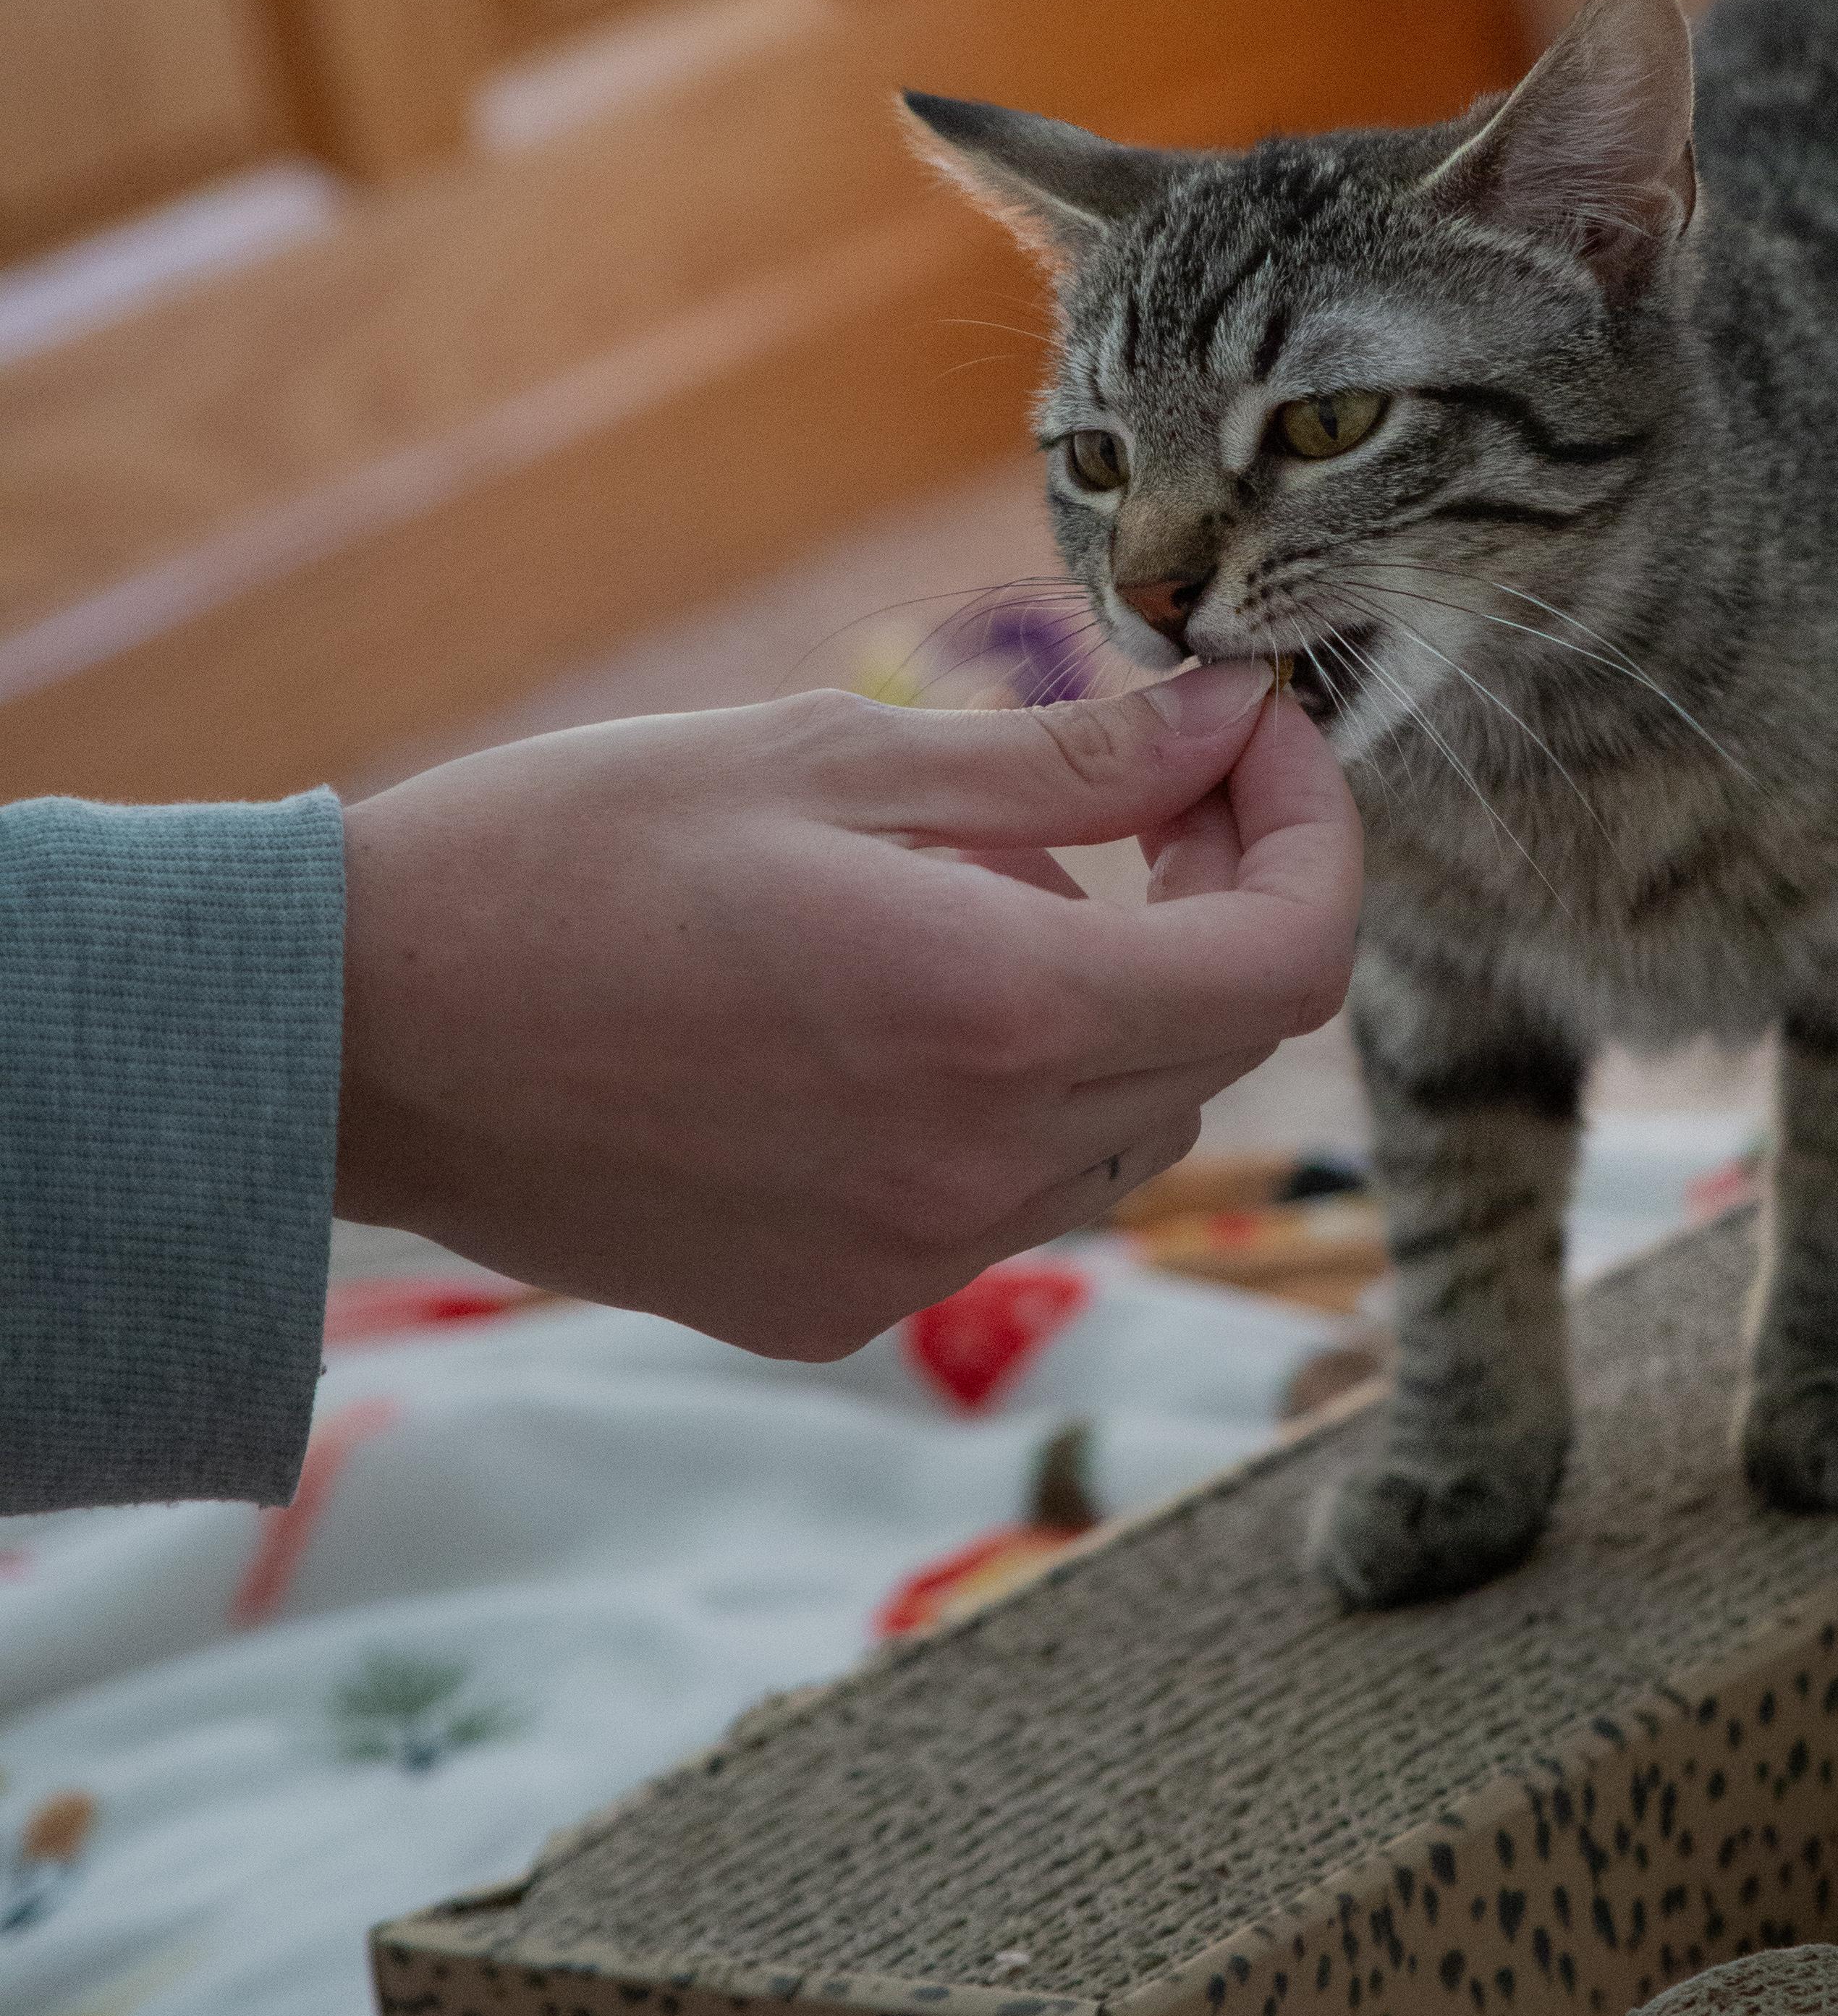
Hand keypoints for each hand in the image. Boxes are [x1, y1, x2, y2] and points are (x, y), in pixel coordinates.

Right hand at [334, 663, 1358, 1355]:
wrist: (348, 1037)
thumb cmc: (577, 852)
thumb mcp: (836, 755)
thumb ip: (1075, 758)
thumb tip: (1238, 710)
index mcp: (1001, 1016)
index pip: (1291, 959)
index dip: (1312, 830)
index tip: (1250, 734)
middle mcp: (981, 1169)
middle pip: (1218, 1039)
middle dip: (1218, 894)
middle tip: (1140, 781)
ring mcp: (910, 1260)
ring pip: (1127, 1128)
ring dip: (1118, 998)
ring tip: (990, 885)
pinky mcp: (835, 1305)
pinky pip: (1006, 1195)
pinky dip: (1013, 1093)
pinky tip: (894, 1005)